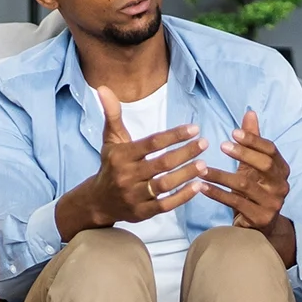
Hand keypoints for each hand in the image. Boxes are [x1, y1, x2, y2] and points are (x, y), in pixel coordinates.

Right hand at [53, 85, 205, 238]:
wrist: (98, 201)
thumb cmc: (110, 166)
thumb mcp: (110, 140)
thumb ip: (112, 115)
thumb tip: (103, 88)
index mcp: (122, 156)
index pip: (152, 143)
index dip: (174, 136)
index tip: (194, 129)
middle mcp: (127, 176)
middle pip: (162, 163)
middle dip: (186, 153)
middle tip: (204, 144)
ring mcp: (134, 196)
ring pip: (165, 184)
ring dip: (187, 174)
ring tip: (204, 164)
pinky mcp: (142, 213)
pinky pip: (165, 205)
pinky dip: (182, 196)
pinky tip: (198, 186)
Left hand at [205, 110, 296, 264]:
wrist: (260, 227)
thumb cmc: (254, 191)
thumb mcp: (254, 166)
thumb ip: (253, 140)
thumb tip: (249, 113)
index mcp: (282, 170)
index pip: (271, 150)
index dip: (253, 140)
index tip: (233, 132)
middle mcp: (281, 186)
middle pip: (265, 165)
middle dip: (243, 154)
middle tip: (222, 145)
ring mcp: (272, 203)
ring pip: (245, 185)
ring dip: (221, 175)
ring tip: (201, 169)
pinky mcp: (259, 218)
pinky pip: (235, 202)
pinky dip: (217, 194)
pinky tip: (202, 187)